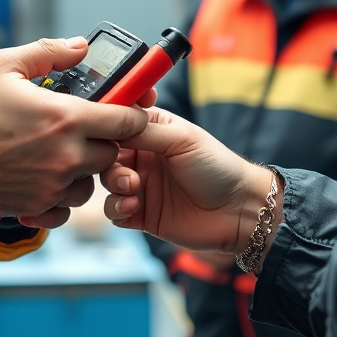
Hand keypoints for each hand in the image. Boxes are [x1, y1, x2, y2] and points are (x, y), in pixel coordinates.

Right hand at [0, 37, 148, 225]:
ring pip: (92, 180)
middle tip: (84, 125)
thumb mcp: (2, 65)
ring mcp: (52, 185)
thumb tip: (80, 47)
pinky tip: (48, 177)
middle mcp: (66, 156)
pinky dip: (64, 195)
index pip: (127, 120)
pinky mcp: (35, 206)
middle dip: (105, 138)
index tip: (127, 105)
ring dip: (85, 167)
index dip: (133, 111)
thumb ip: (48, 51)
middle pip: (113, 151)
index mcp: (65, 118)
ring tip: (60, 150)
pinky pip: (68, 207)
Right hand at [100, 107, 276, 255]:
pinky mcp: (141, 214)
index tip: (99, 132)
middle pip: (105, 153)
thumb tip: (111, 124)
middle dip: (107, 161)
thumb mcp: (181, 139)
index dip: (105, 127)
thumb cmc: (216, 166)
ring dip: (113, 184)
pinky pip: (113, 210)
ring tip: (133, 189)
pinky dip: (116, 208)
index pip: (116, 122)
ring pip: (106, 182)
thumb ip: (144, 131)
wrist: (238, 210)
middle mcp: (142, 155)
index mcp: (150, 130)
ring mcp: (140, 185)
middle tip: (127, 171)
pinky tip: (133, 207)